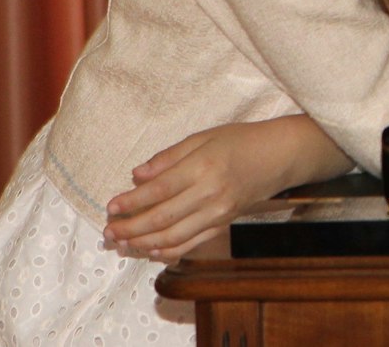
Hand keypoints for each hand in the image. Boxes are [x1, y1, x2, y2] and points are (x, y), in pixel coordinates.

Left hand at [103, 117, 341, 262]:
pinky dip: (169, 251)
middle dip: (131, 227)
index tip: (110, 207)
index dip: (131, 201)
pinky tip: (151, 250)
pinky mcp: (224, 223)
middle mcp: (210, 193)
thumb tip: (137, 175)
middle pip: (162, 218)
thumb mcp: (204, 137)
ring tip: (123, 242)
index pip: (159, 190)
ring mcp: (218, 212)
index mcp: (203, 166)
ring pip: (174, 236)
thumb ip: (169, 157)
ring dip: (144, 242)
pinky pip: (192, 244)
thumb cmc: (241, 141)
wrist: (279, 156)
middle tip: (109, 231)